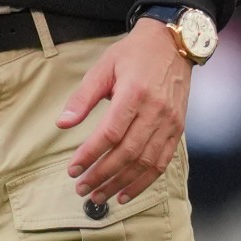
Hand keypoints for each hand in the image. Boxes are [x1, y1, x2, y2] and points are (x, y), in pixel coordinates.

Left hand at [58, 19, 191, 205]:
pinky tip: (126, 193)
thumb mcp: (103, 67)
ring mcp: (170, 123)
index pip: (110, 133)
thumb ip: (83, 98)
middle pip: (128, 153)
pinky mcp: (178, 129)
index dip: (90, 154)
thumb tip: (63, 124)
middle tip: (82, 189)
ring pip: (146, 163)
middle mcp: (155, 111)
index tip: (73, 169)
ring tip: (99, 196)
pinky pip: (162, 162)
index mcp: (134, 94)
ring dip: (121, 184)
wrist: (173, 44)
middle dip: (102, 175)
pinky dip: (144, 182)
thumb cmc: (134, 54)